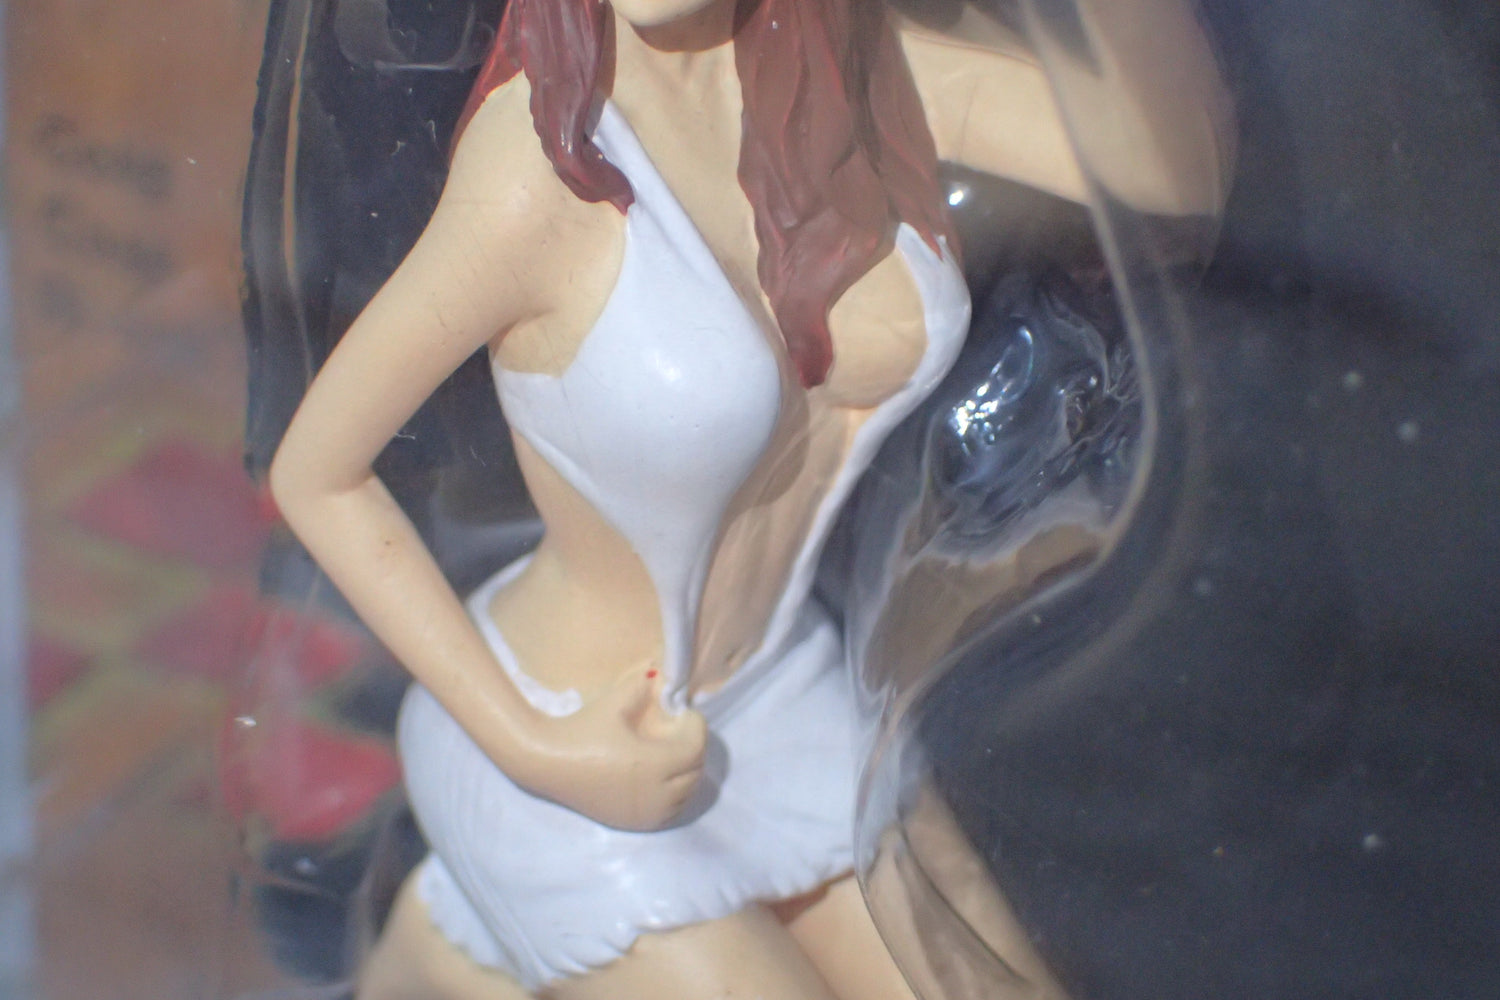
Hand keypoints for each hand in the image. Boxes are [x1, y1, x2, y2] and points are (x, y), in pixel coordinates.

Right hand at [508, 667, 708, 830]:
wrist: (547, 762)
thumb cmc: (581, 730)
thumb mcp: (614, 703)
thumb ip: (642, 686)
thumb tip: (660, 673)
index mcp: (652, 765)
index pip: (695, 749)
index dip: (696, 728)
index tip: (685, 713)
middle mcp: (654, 795)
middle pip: (695, 773)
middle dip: (693, 748)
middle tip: (678, 730)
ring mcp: (644, 813)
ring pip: (686, 795)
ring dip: (687, 773)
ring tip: (671, 752)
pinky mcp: (633, 822)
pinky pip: (669, 812)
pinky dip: (674, 795)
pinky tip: (661, 777)